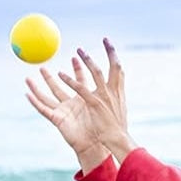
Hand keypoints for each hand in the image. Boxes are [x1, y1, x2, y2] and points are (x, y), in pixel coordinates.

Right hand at [26, 54, 107, 172]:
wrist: (97, 146)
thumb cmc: (102, 130)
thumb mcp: (104, 107)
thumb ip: (108, 93)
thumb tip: (121, 77)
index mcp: (84, 102)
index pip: (79, 82)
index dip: (78, 70)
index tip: (76, 57)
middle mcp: (72, 106)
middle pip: (58, 88)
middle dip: (51, 77)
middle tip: (43, 65)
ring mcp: (63, 112)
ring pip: (47, 96)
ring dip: (37, 87)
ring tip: (28, 77)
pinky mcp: (58, 120)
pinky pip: (43, 109)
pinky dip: (35, 102)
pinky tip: (27, 94)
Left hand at [57, 39, 136, 163]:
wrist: (119, 140)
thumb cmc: (118, 128)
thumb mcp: (119, 109)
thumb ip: (115, 98)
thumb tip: (115, 92)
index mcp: (118, 93)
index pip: (119, 70)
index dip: (114, 56)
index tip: (109, 45)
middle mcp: (113, 92)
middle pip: (113, 67)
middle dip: (109, 52)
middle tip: (104, 39)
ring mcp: (104, 97)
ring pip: (95, 73)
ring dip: (86, 61)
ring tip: (78, 51)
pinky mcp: (94, 104)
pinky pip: (81, 89)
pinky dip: (71, 80)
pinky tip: (62, 74)